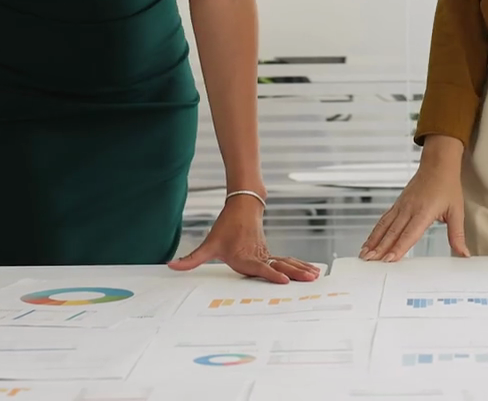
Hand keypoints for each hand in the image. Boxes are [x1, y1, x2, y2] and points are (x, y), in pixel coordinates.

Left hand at [169, 194, 322, 283]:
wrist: (242, 206)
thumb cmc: (225, 227)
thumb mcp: (208, 244)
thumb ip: (192, 259)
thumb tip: (172, 265)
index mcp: (245, 257)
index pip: (259, 267)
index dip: (271, 274)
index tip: (283, 281)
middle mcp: (259, 256)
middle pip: (279, 266)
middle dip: (294, 273)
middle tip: (308, 279)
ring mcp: (267, 254)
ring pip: (286, 262)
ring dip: (301, 269)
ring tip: (315, 276)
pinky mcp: (271, 253)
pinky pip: (287, 261)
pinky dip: (300, 266)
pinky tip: (312, 272)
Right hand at [359, 147, 471, 261]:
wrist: (438, 164)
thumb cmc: (447, 185)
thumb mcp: (457, 211)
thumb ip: (457, 235)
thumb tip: (463, 253)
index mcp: (424, 211)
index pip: (410, 233)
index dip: (399, 247)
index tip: (390, 259)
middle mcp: (409, 208)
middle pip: (392, 232)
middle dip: (380, 248)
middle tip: (371, 261)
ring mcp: (401, 206)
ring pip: (384, 226)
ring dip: (373, 241)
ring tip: (365, 254)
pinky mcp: (398, 204)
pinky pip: (384, 219)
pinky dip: (375, 231)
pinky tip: (370, 241)